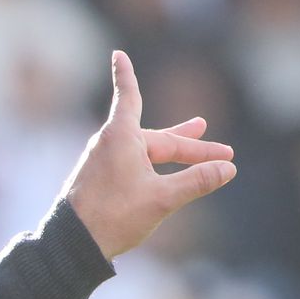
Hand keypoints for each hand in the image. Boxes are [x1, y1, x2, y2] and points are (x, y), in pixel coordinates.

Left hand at [62, 50, 236, 260]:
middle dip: (190, 146)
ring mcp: (102, 163)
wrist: (72, 245)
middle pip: (156, 139)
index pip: (129, 96)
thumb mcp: (162, 198)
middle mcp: (108, 144)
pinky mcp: (98, 181)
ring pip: (146, 153)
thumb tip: (227, 168)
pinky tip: (165, 178)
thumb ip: (196, 181)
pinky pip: (132, 166)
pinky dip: (154, 168)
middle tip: (222, 150)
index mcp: (120, 137)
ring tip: (198, 148)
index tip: (117, 54)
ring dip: (174, 155)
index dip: (126, 74)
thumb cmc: (114, 216)